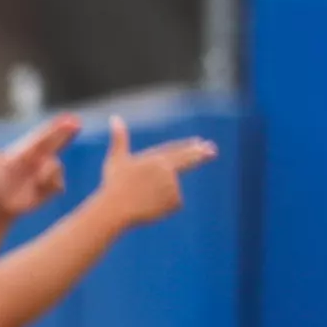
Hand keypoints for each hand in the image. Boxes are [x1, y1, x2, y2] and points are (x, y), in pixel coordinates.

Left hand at [0, 114, 78, 216]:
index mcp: (27, 150)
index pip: (44, 136)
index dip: (57, 126)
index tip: (69, 117)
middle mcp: (40, 159)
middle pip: (56, 144)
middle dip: (66, 134)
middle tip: (77, 123)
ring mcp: (46, 173)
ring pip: (56, 167)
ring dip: (48, 171)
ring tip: (35, 179)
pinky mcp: (51, 188)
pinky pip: (58, 185)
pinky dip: (51, 185)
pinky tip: (40, 187)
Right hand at [87, 116, 217, 227]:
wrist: (116, 208)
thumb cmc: (113, 184)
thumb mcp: (115, 159)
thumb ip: (119, 138)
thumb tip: (114, 117)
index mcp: (156, 158)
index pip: (177, 150)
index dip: (188, 145)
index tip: (199, 141)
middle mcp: (168, 170)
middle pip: (189, 159)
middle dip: (201, 154)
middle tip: (213, 150)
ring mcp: (173, 185)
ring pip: (172, 188)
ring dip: (162, 193)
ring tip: (143, 198)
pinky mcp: (175, 201)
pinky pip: (173, 203)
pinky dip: (163, 205)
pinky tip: (150, 207)